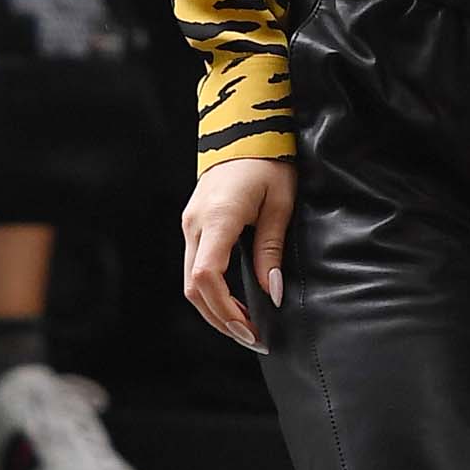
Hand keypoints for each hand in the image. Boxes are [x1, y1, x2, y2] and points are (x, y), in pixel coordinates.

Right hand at [182, 158, 296, 348]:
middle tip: (253, 338)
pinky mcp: (193, 225)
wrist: (244, 130)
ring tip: (246, 326)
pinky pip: (196, 267)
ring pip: (191, 281)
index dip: (226, 310)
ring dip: (215, 309)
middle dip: (221, 319)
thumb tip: (273, 292)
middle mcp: (195, 224)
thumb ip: (271, 249)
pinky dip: (212, 292)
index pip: (208, 277)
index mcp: (218, 218)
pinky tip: (235, 303)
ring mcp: (190, 225)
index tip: (251, 329)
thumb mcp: (280, 204)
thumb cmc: (268, 163)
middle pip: (194, 287)